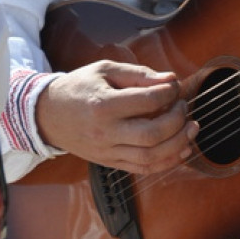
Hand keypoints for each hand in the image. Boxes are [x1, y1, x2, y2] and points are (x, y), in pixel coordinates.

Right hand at [36, 61, 198, 173]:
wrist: (47, 115)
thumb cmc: (79, 87)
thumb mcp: (105, 70)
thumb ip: (139, 74)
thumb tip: (171, 79)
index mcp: (103, 105)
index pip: (148, 101)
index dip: (169, 92)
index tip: (175, 85)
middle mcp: (105, 132)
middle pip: (152, 134)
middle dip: (177, 120)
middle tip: (184, 106)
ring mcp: (107, 151)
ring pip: (150, 156)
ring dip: (178, 143)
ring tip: (192, 128)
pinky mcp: (109, 163)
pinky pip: (142, 169)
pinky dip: (167, 162)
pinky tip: (182, 149)